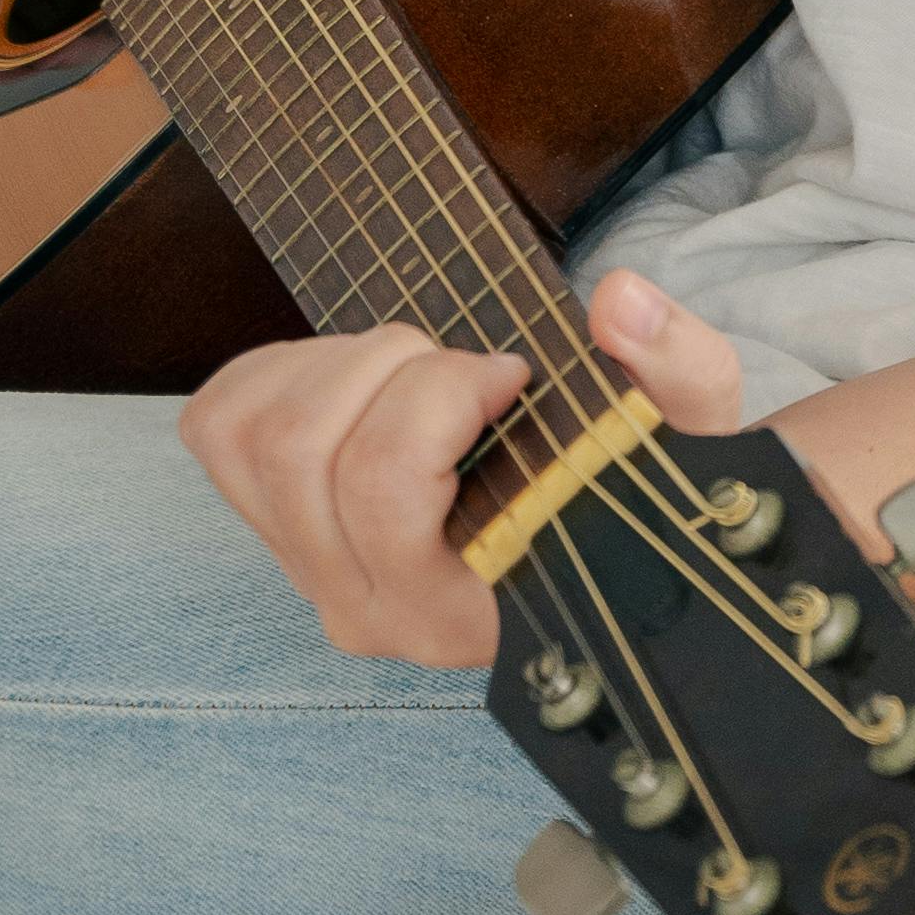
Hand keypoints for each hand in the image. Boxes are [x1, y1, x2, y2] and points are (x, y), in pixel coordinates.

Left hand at [180, 272, 745, 666]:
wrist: (608, 541)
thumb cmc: (645, 484)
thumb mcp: (696, 427)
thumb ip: (678, 365)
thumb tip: (616, 301)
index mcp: (465, 608)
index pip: (383, 489)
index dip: (440, 395)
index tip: (516, 376)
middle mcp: (369, 612)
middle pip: (301, 449)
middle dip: (390, 364)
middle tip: (467, 367)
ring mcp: (311, 577)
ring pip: (249, 437)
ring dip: (336, 366)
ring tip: (418, 370)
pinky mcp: (276, 534)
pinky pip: (218, 431)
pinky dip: (280, 372)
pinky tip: (361, 377)